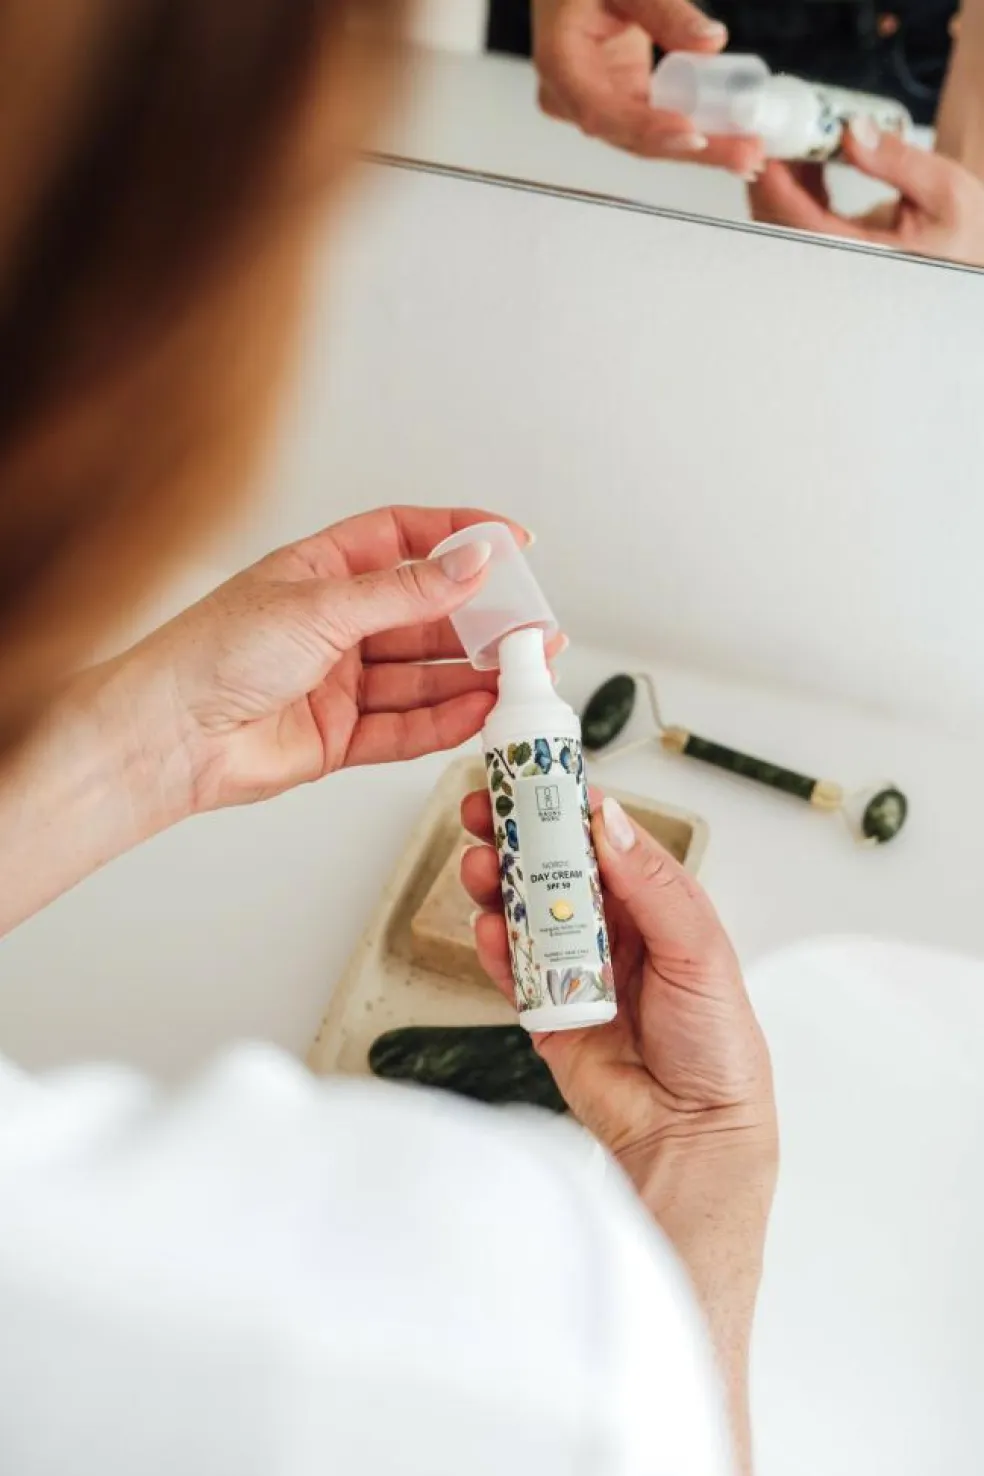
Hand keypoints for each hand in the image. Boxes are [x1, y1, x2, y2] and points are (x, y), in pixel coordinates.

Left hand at [110, 506, 530, 818]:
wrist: (168, 736)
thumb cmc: (213, 653)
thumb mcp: (320, 606)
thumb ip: (404, 592)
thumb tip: (471, 563)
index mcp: (322, 570)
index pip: (407, 540)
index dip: (461, 538)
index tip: (514, 544)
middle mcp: (335, 623)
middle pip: (425, 614)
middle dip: (481, 619)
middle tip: (531, 625)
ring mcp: (341, 680)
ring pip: (423, 674)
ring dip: (472, 674)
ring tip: (521, 673)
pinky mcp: (341, 736)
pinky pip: (406, 726)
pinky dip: (444, 720)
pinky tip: (480, 710)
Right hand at [461, 787, 774, 1176]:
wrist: (694, 1133)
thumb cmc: (718, 1045)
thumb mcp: (698, 950)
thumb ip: (651, 885)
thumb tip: (609, 822)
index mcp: (653, 906)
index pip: (602, 842)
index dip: (567, 808)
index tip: (535, 777)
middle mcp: (611, 932)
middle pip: (553, 870)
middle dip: (519, 838)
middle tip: (485, 811)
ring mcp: (574, 970)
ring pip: (524, 913)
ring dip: (499, 885)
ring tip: (480, 866)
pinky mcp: (545, 1011)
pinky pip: (511, 969)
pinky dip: (494, 946)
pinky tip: (487, 926)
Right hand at [533, 0, 763, 173]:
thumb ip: (664, 9)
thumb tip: (711, 42)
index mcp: (560, 62)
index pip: (601, 111)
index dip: (648, 129)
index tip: (693, 135)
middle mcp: (574, 96)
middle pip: (635, 138)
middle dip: (695, 150)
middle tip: (746, 156)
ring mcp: (598, 104)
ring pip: (652, 140)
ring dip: (704, 149)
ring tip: (751, 154)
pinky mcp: (621, 102)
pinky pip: (660, 125)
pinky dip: (699, 133)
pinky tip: (736, 142)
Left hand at [748, 122, 983, 267]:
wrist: (975, 254)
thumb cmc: (964, 234)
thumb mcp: (944, 191)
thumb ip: (896, 161)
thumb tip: (852, 130)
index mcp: (859, 258)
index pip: (798, 224)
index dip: (774, 185)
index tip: (767, 148)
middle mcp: (838, 262)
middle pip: (779, 224)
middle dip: (770, 176)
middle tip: (774, 131)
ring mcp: (834, 254)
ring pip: (786, 220)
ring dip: (784, 177)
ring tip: (797, 134)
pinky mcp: (838, 244)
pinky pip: (802, 215)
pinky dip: (800, 183)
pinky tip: (812, 154)